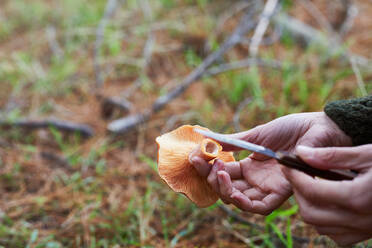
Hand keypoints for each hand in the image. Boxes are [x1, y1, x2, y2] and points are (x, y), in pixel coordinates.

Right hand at [189, 112, 351, 214]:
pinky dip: (245, 202)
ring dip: (225, 190)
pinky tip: (235, 190)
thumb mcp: (258, 134)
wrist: (319, 128)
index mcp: (250, 166)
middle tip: (205, 164)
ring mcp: (268, 187)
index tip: (194, 156)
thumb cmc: (292, 128)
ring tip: (220, 172)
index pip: (223, 173)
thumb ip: (234, 141)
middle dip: (211, 179)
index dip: (208, 167)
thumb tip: (206, 139)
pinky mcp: (282, 192)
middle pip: (227, 188)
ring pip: (239, 200)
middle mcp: (257, 179)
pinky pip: (261, 207)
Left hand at [283, 145, 371, 245]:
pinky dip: (324, 220)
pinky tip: (329, 201)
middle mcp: (358, 218)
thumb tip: (300, 152)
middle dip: (297, 191)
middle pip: (309, 212)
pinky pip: (336, 234)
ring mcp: (363, 230)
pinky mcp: (367, 234)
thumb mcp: (367, 153)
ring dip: (309, 205)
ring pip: (319, 225)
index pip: (311, 189)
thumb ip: (332, 155)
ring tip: (311, 184)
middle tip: (297, 173)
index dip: (293, 176)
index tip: (285, 163)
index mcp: (357, 196)